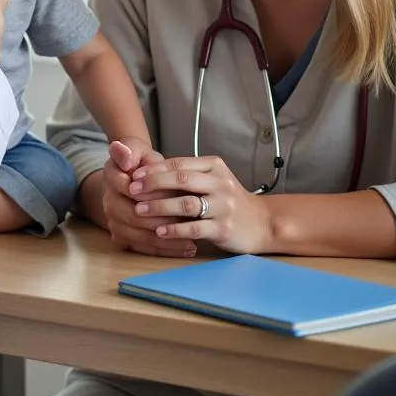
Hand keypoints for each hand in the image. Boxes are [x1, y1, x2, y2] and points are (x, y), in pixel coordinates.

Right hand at [102, 141, 196, 257]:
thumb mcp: (138, 150)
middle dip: (162, 221)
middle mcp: (108, 201)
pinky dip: (163, 250)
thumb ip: (129, 150)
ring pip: (139, 236)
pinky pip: (142, 247)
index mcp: (110, 176)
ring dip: (166, 242)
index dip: (154, 194)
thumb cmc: (142, 163)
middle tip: (189, 225)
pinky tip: (185, 248)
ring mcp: (113, 220)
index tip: (178, 196)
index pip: (130, 189)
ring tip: (192, 243)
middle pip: (133, 216)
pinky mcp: (122, 235)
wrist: (135, 178)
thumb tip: (126, 157)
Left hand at [128, 155, 273, 254]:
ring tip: (139, 210)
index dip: (154, 169)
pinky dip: (175, 229)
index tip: (134, 175)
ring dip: (159, 207)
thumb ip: (187, 175)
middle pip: (180, 180)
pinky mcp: (224, 228)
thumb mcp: (212, 179)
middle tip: (132, 190)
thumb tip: (148, 173)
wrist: (263, 223)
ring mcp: (223, 206)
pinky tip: (160, 231)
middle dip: (153, 184)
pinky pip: (195, 228)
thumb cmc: (229, 200)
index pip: (179, 164)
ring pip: (186, 204)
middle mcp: (220, 183)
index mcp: (214, 166)